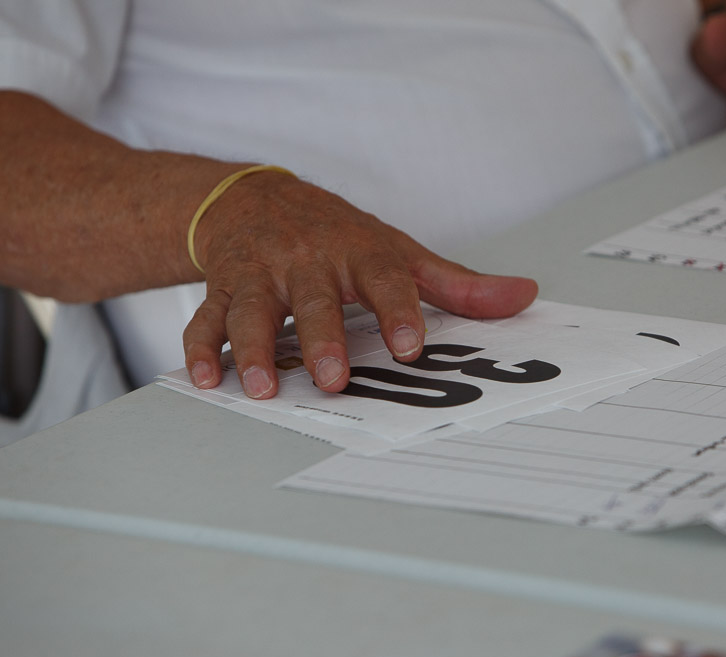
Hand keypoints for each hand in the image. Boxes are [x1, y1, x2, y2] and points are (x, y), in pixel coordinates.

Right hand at [181, 172, 538, 398]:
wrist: (253, 199)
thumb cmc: (336, 235)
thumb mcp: (397, 251)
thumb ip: (456, 284)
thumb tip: (522, 296)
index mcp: (358, 252)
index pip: (384, 278)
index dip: (399, 310)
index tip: (412, 346)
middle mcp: (308, 262)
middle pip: (314, 300)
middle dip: (321, 338)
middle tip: (332, 378)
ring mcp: (261, 275)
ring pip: (253, 310)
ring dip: (253, 348)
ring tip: (261, 387)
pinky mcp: (223, 288)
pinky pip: (206, 317)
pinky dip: (202, 347)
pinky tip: (206, 378)